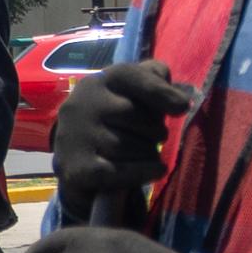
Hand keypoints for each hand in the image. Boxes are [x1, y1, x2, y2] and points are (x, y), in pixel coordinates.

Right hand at [50, 58, 197, 211]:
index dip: (162, 94)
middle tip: (151, 138)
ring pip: (131, 146)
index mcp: (98, 81)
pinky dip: (144, 172)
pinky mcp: (77, 169)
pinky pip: (122, 171)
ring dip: (149, 154)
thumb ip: (155, 82)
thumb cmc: (111, 119)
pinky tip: (156, 170)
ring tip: (143, 154)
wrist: (69, 155)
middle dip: (154, 131)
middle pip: (137, 117)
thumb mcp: (129, 92)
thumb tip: (182, 102)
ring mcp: (76, 137)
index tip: (182, 108)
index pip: (137, 80)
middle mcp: (82, 104)